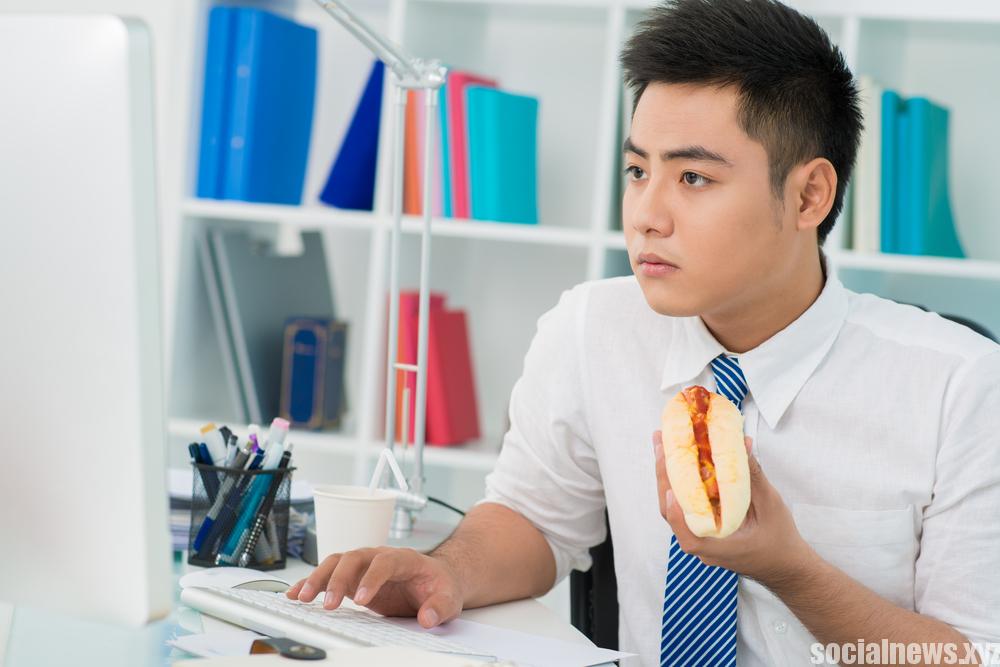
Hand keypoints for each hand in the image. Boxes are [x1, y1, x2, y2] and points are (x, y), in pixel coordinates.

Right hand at [286, 546, 463, 627]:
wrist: (435, 578)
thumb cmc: (439, 585)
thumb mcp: (449, 598)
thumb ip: (439, 607)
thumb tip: (427, 618)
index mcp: (405, 558)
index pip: (385, 561)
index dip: (372, 578)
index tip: (362, 600)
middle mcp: (380, 556)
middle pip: (354, 557)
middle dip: (339, 579)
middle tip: (329, 604)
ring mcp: (365, 566)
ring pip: (337, 562)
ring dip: (319, 578)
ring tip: (303, 598)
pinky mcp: (354, 578)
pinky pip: (329, 576)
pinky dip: (311, 583)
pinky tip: (296, 594)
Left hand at [652, 430, 815, 587]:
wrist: (785, 563)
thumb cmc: (779, 540)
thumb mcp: (770, 505)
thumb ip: (753, 476)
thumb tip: (741, 445)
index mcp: (718, 547)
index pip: (688, 536)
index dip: (676, 513)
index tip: (669, 488)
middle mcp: (703, 545)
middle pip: (673, 514)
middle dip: (663, 477)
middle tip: (660, 444)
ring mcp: (700, 537)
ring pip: (676, 508)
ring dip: (668, 477)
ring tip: (664, 446)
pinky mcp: (702, 528)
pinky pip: (686, 506)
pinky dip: (681, 484)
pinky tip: (679, 462)